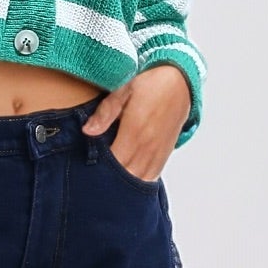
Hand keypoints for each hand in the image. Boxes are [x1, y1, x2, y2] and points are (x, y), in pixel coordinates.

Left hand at [81, 66, 190, 180]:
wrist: (180, 84)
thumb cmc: (150, 86)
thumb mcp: (123, 92)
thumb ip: (105, 113)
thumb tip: (87, 131)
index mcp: (134, 132)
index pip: (113, 162)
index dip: (99, 170)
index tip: (87, 170)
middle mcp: (147, 147)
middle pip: (125, 176)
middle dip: (109, 181)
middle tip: (95, 179)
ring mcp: (157, 153)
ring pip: (138, 181)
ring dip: (124, 184)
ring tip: (109, 184)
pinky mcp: (164, 155)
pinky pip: (151, 177)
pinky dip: (138, 182)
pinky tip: (127, 181)